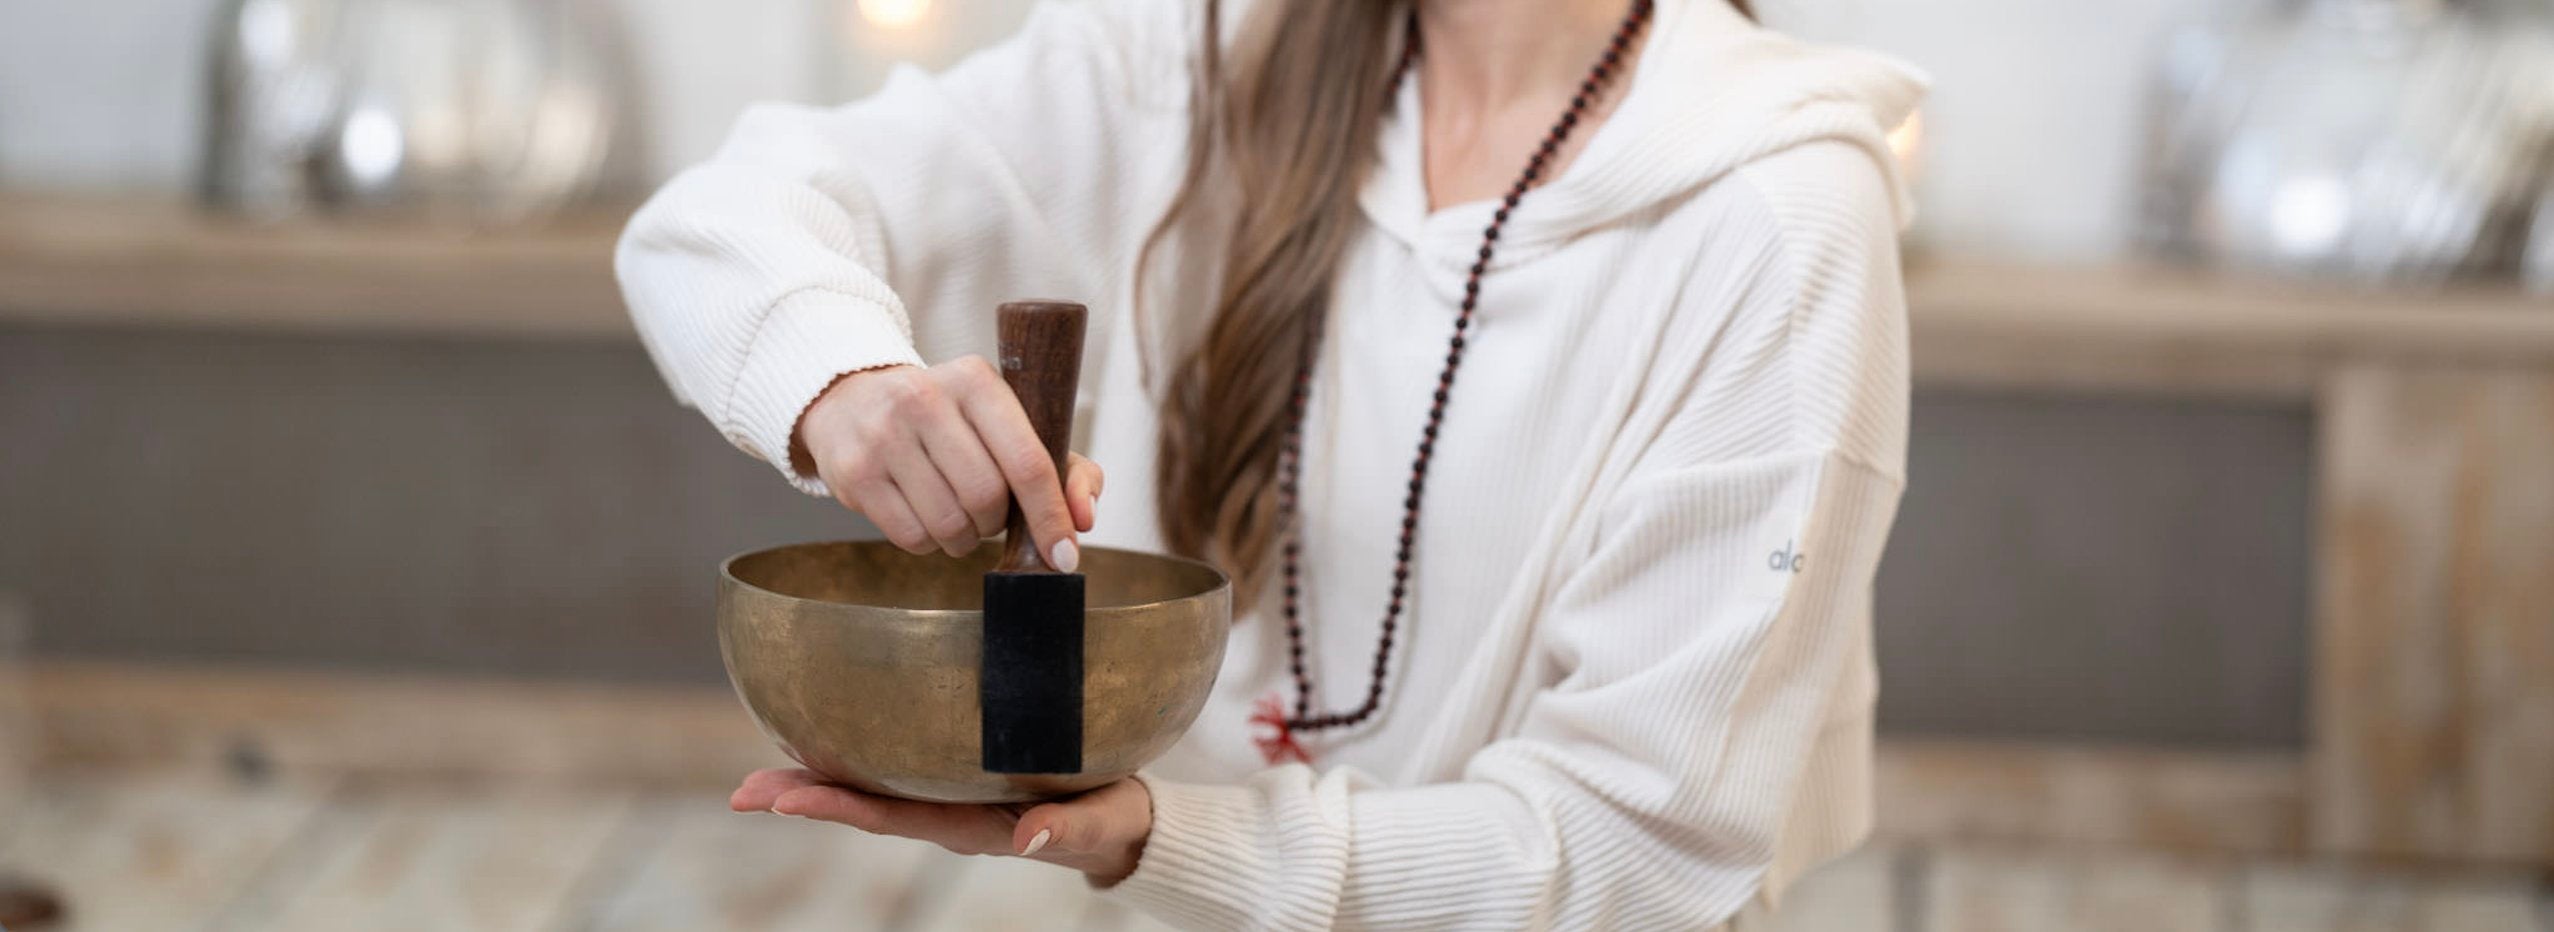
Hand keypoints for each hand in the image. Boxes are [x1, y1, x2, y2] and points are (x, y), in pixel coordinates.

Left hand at [731, 768, 1152, 883]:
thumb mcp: (1102, 820)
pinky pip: (894, 765)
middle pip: (863, 805)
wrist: (1127, 818)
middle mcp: (949, 811)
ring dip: (814, 782)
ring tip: (756, 781)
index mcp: (975, 825)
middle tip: (743, 792)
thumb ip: (1069, 829)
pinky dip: (851, 756)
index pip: (893, 816)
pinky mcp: (956, 773)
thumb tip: (1028, 838)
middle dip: (803, 797)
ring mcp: (949, 794)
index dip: (839, 807)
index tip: (788, 799)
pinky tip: (822, 742)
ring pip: (869, 787)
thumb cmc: (1116, 816)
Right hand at [794, 359, 1103, 563]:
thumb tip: (1084, 518)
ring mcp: (884, 435)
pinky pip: (911, 538)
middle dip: (996, 523)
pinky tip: (925, 517)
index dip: (1051, 516)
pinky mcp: (855, 473)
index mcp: (976, 380)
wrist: (852, 400)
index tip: (1065, 555)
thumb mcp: (1006, 424)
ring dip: (964, 538)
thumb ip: (1063, 467)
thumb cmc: (948, 421)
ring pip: (949, 523)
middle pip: (987, 497)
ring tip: (957, 516)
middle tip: (989, 515)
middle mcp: (925, 399)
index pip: (1027, 461)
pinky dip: (930, 543)